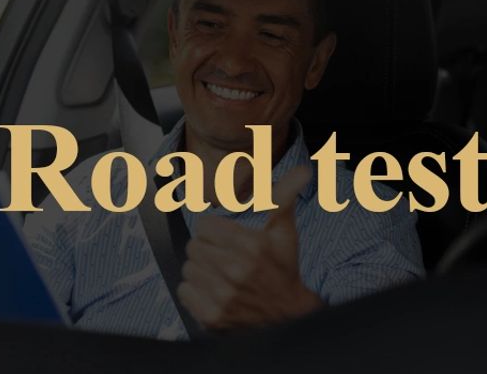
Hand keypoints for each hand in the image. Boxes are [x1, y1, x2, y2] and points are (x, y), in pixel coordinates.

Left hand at [177, 166, 322, 330]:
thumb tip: (303, 171)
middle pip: (194, 247)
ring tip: (221, 277)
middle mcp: (235, 270)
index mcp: (251, 246)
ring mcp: (223, 295)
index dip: (215, 232)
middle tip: (225, 260)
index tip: (227, 240)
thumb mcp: (284, 234)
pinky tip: (214, 292)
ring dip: (201, 272)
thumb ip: (284, 198)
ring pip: (188, 269)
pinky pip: (184, 291)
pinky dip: (195, 292)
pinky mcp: (212, 316)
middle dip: (208, 251)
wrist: (288, 315)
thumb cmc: (283, 271)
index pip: (205, 226)